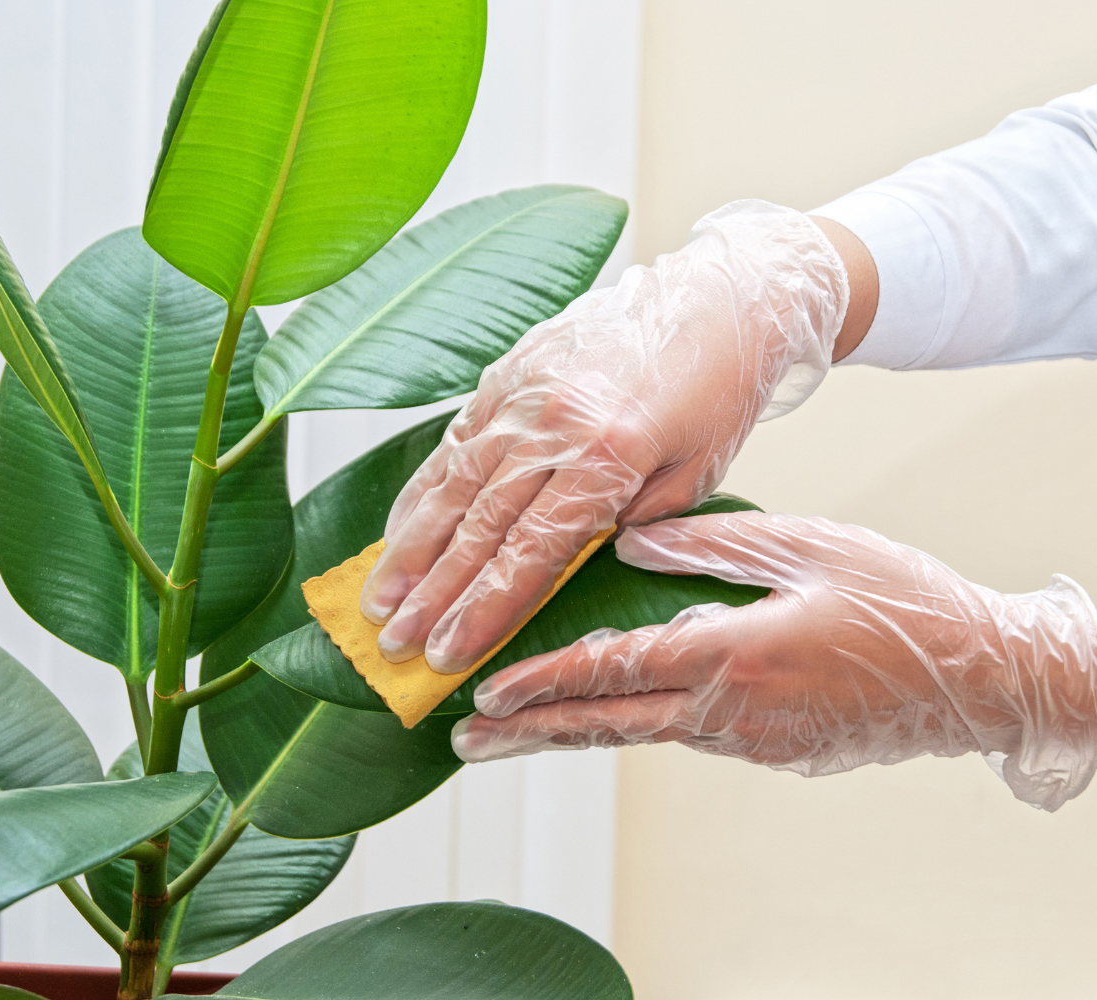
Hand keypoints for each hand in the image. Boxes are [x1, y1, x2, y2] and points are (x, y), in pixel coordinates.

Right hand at [359, 201, 850, 672]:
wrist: (719, 294)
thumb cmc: (720, 389)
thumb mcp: (698, 470)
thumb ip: (633, 520)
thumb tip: (572, 558)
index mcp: (610, 452)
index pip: (532, 550)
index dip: (484, 607)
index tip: (446, 652)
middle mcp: (555, 422)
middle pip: (481, 524)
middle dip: (434, 592)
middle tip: (393, 642)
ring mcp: (524, 392)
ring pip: (454, 483)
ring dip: (411, 547)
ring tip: (377, 599)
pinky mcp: (510, 370)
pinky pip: (455, 439)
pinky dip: (423, 489)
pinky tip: (398, 529)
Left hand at [451, 511, 1096, 810]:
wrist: (981, 676)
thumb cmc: (901, 601)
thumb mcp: (808, 546)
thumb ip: (711, 547)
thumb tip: (628, 545)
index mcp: (734, 654)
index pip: (614, 671)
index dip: (542, 682)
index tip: (486, 694)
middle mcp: (732, 710)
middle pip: (609, 725)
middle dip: (532, 732)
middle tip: (467, 740)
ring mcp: (753, 741)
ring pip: (644, 734)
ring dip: (578, 731)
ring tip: (521, 732)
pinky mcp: (773, 751)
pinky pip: (691, 734)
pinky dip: (641, 725)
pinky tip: (617, 713)